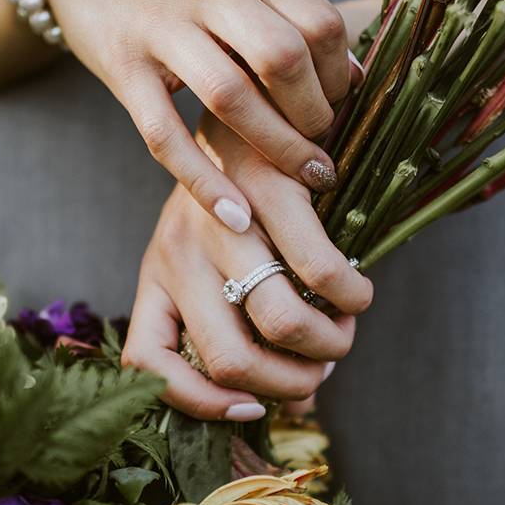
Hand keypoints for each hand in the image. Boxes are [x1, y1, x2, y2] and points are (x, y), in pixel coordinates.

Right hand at [44, 0, 358, 233]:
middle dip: (314, 113)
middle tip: (324, 144)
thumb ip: (290, 9)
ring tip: (305, 176)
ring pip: (230, 96)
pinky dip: (204, 181)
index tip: (343, 103)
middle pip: (282, 56)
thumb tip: (353, 75)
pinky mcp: (122, 68)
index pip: (318, 22)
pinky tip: (237, 216)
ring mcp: (159, 28)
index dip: (342, 73)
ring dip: (277, 146)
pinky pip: (165, 135)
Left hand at [122, 162, 372, 419]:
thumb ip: (237, 317)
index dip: (198, 402)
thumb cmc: (236, 194)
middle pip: (229, 360)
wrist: (245, 96)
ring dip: (326, 346)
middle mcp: (177, 254)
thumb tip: (296, 404)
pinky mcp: (268, 191)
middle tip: (318, 372)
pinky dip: (349, 298)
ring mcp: (221, 223)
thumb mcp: (211, 254)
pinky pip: (318, 272)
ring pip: (278, 322)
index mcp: (156, 275)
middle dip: (288, 384)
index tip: (248, 408)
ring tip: (342, 331)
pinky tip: (357, 295)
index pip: (147, 362)